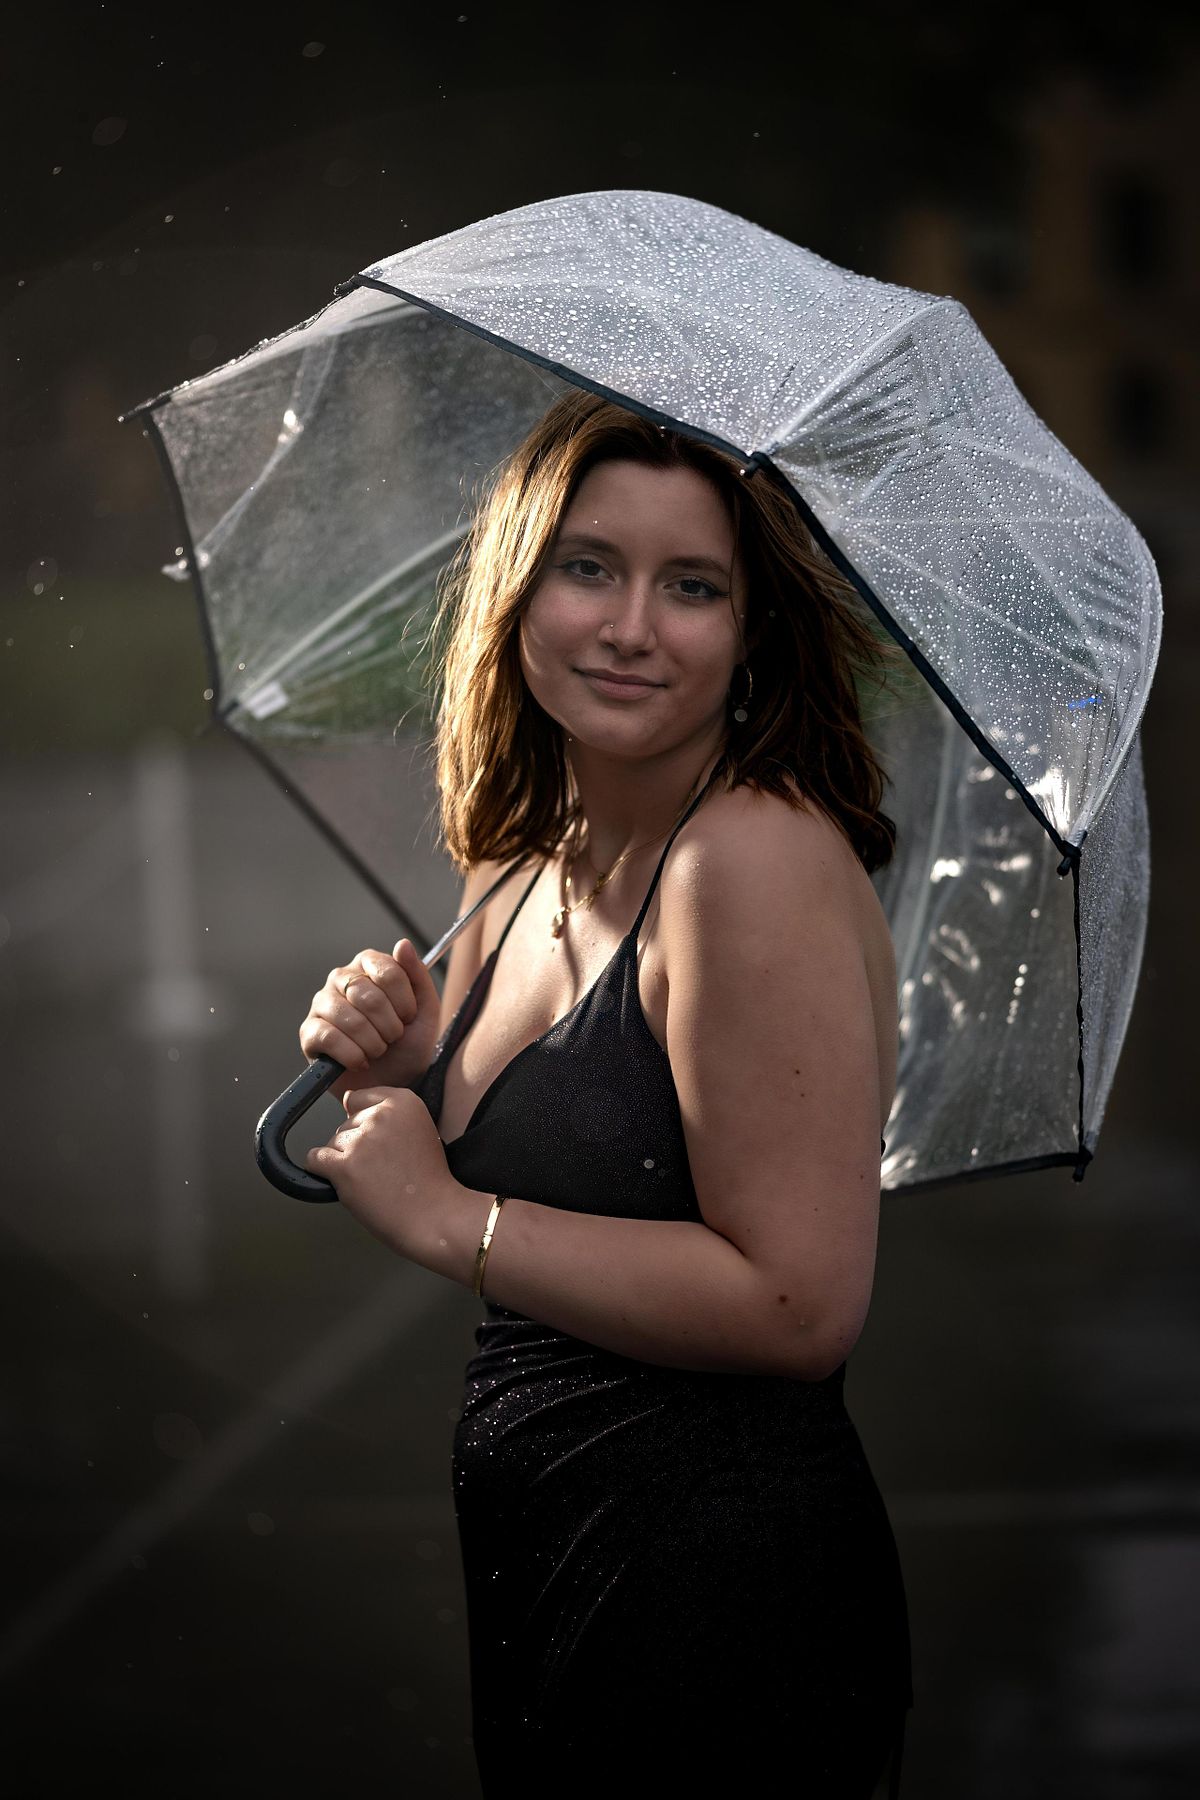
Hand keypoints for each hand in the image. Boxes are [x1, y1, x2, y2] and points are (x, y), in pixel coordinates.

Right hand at [299, 939, 442, 1101]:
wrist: (393, 1083)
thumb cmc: (408, 1043)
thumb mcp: (425, 1011)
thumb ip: (418, 976)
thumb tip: (403, 944)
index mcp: (368, 965)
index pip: (388, 971)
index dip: (405, 1002)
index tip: (409, 1018)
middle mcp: (340, 978)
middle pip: (368, 995)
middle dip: (390, 1026)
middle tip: (393, 1038)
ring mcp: (321, 1004)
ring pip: (350, 1019)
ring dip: (373, 1043)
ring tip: (378, 1051)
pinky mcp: (309, 1032)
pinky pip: (329, 1038)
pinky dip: (353, 1055)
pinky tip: (361, 1061)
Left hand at [304, 1085, 456, 1260]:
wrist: (434, 1215)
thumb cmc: (429, 1180)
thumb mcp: (420, 1129)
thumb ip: (387, 1113)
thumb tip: (346, 1101)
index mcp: (404, 1102)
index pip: (360, 1099)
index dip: (366, 1123)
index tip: (381, 1143)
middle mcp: (381, 1115)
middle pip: (347, 1124)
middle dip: (358, 1145)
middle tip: (384, 1168)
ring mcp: (362, 1141)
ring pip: (333, 1143)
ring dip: (345, 1162)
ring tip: (373, 1180)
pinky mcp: (345, 1166)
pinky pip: (315, 1159)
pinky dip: (322, 1171)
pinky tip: (343, 1181)